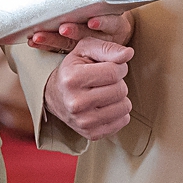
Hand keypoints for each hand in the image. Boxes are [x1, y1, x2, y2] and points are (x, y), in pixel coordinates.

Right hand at [34, 13, 134, 139]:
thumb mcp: (85, 50)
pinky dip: (119, 112)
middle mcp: (75, 103)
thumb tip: (128, 53)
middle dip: (118, 82)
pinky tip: (105, 106)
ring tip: (105, 93)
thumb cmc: (73, 69)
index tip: (111, 67)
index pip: (114, 72)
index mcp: (72, 79)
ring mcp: (83, 121)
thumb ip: (107, 48)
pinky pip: (122, 121)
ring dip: (120, 98)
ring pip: (124, 107)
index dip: (119, 67)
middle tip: (105, 81)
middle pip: (120, 90)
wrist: (54, 95)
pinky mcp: (91, 134)